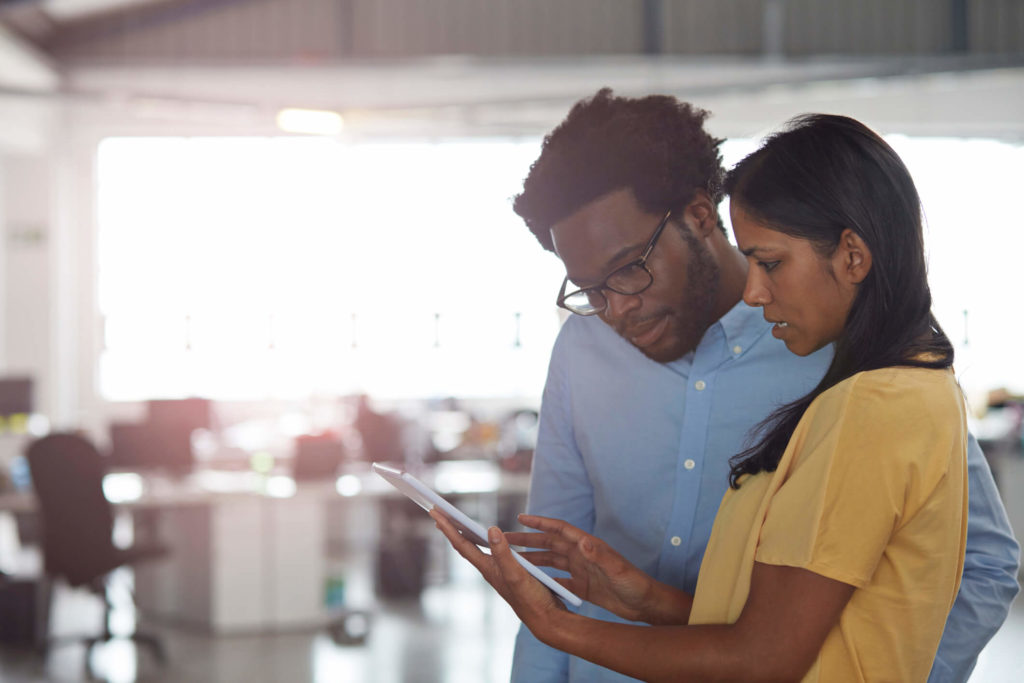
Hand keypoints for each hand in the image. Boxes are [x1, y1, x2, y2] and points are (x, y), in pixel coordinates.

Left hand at [429, 509, 567, 642]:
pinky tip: (490, 539)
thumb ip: (503, 552)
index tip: (434, 512)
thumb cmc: (530, 598)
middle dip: (451, 529)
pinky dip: (484, 542)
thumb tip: (491, 529)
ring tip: (457, 524)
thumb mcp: (517, 573)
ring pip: (476, 549)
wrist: (544, 617)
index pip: (462, 544)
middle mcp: (489, 569)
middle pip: (464, 545)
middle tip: (438, 513)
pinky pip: (490, 552)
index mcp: (487, 567)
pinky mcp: (508, 572)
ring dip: (465, 535)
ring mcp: (498, 571)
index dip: (448, 527)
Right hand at [503, 514, 657, 621]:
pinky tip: (531, 583)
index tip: (520, 517)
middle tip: (506, 539)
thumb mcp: (616, 569)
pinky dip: (544, 579)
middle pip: (549, 543)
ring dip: (533, 558)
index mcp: (587, 546)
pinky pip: (558, 579)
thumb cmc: (634, 584)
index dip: (540, 522)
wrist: (645, 604)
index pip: (559, 529)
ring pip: (551, 560)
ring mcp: (581, 569)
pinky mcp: (583, 585)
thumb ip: (599, 555)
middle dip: (528, 540)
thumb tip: (582, 541)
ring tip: (514, 560)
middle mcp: (582, 554)